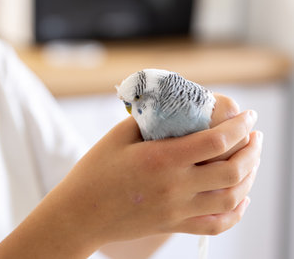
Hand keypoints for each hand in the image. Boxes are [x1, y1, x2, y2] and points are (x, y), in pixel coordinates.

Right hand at [52, 101, 260, 250]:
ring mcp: (177, 210)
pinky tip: (241, 198)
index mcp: (162, 159)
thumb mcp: (117, 137)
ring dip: (249, 177)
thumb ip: (148, 120)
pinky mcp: (174, 225)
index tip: (249, 116)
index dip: (240, 125)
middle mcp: (175, 187)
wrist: (80, 213)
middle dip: (252, 150)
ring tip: (251, 161)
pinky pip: (217, 225)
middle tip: (254, 136)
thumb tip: (173, 108)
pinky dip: (236, 212)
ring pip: (231, 198)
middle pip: (233, 170)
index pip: (217, 140)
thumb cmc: (94, 172)